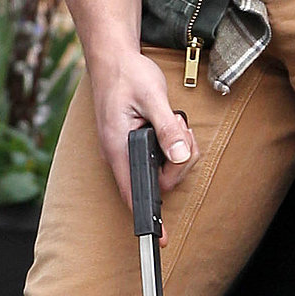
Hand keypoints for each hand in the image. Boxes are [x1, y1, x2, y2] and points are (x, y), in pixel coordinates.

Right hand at [88, 44, 198, 220]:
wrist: (113, 57)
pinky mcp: (135, 142)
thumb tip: (180, 155)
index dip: (148, 217)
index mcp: (118, 147)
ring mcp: (127, 149)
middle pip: (159, 180)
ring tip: (175, 121)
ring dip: (178, 148)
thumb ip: (167, 128)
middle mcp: (120, 153)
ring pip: (163, 167)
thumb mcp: (152, 97)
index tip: (161, 238)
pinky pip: (160, 155)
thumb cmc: (127, 74)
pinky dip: (173, 142)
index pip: (133, 192)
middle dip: (179, 162)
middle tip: (181, 132)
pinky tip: (171, 123)